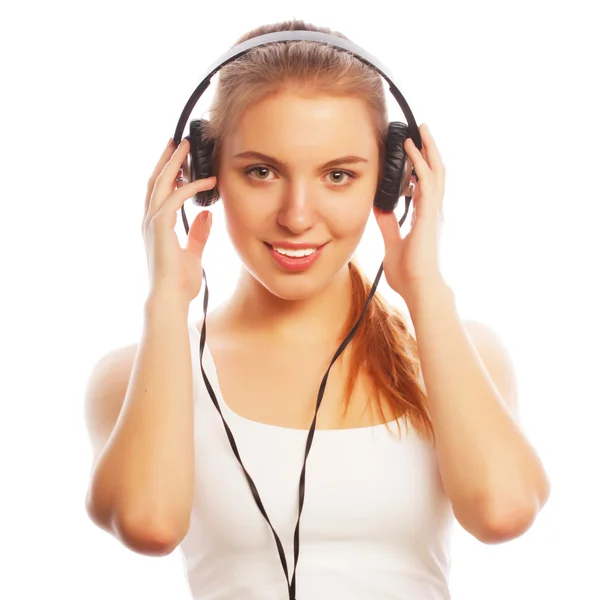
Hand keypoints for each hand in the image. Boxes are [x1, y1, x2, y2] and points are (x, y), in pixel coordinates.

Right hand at [142, 137, 216, 303]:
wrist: (170, 299)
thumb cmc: (179, 283)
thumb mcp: (193, 253)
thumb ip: (199, 233)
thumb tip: (206, 215)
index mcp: (156, 227)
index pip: (159, 193)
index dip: (167, 174)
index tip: (179, 159)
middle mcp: (150, 221)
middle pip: (155, 181)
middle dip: (166, 160)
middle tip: (177, 142)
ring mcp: (152, 223)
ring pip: (160, 183)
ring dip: (173, 163)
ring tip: (185, 147)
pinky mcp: (159, 226)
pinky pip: (175, 198)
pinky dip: (190, 187)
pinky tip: (207, 180)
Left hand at [373, 123, 446, 304]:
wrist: (419, 288)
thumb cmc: (409, 273)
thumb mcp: (392, 243)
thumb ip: (388, 225)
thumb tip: (379, 208)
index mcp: (426, 218)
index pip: (425, 186)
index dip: (421, 167)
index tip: (412, 153)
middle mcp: (433, 212)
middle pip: (435, 173)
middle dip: (428, 151)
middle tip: (421, 131)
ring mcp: (434, 212)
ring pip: (435, 171)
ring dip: (427, 149)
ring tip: (419, 130)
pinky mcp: (429, 214)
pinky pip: (427, 181)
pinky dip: (420, 163)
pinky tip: (411, 149)